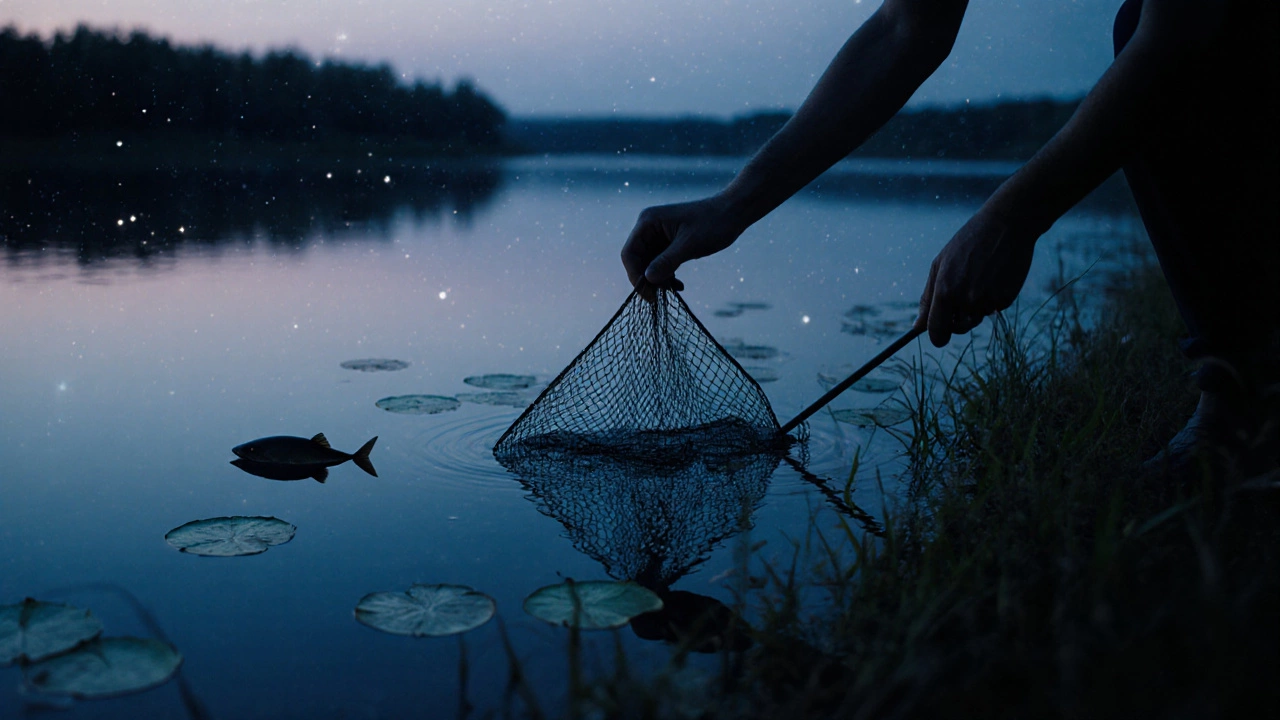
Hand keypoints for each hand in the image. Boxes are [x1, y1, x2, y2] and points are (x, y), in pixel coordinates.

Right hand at [621, 195, 746, 295]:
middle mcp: (649, 227)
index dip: (635, 275)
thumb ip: (667, 261)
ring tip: (674, 289)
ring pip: (649, 264)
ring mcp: (659, 235)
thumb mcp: (690, 245)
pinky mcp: (669, 243)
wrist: (733, 213)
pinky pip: (661, 263)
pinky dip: (667, 275)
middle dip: (648, 279)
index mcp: (648, 222)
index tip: (648, 294)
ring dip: (659, 279)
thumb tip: (647, 279)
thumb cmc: (713, 223)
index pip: (630, 253)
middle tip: (660, 297)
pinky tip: (679, 285)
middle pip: (638, 260)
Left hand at [916, 205, 1039, 346]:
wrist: (1006, 226)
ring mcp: (988, 301)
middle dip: (956, 320)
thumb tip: (917, 327)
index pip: (936, 332)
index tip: (939, 333)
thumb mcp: (939, 265)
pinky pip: (993, 309)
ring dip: (975, 307)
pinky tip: (994, 276)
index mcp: (945, 291)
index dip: (937, 336)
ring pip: (976, 319)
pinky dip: (992, 298)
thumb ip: (928, 298)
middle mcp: (966, 300)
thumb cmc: (967, 243)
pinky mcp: (1006, 299)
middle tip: (960, 295)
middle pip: (958, 329)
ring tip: (978, 278)